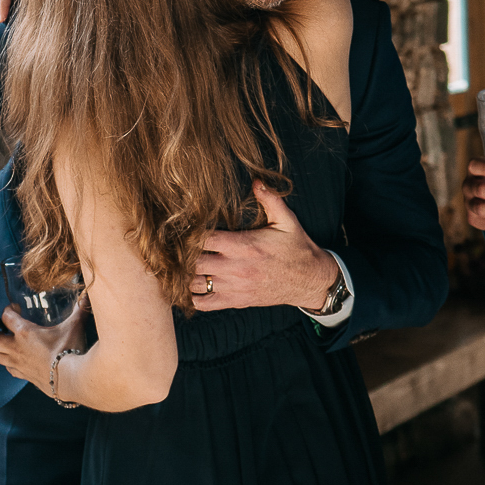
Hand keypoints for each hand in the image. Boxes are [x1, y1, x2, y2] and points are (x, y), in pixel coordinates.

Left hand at [0, 298, 88, 396]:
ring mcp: (19, 364)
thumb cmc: (71, 351)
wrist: (72, 380)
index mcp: (25, 333)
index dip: (7, 310)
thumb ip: (79, 310)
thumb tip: (88, 296)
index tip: (13, 308)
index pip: (6, 317)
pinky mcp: (25, 376)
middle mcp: (17, 349)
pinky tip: (12, 362)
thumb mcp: (74, 327)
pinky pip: (9, 369)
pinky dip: (7, 364)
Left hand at [191, 181, 337, 310]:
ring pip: (194, 284)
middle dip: (181, 254)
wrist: (310, 281)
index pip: (204, 239)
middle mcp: (235, 268)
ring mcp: (234, 287)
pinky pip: (204, 304)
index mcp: (244, 246)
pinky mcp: (236, 301)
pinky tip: (191, 285)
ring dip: (183, 275)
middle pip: (193, 262)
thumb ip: (270, 200)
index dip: (190, 232)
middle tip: (175, 246)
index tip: (184, 226)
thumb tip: (257, 180)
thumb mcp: (288, 221)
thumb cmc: (297, 249)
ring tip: (179, 264)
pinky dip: (192, 297)